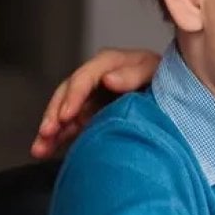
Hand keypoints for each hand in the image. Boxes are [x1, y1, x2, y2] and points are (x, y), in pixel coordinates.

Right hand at [30, 47, 161, 158]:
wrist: (175, 92)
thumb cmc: (165, 78)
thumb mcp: (153, 70)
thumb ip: (133, 73)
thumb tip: (108, 79)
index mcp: (110, 64)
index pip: (84, 78)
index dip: (73, 96)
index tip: (66, 115)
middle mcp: (96, 80)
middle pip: (68, 95)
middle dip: (54, 114)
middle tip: (47, 133)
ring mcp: (92, 98)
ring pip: (64, 112)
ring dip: (50, 130)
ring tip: (40, 148)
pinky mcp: (91, 114)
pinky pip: (70, 126)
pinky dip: (58, 138)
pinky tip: (46, 150)